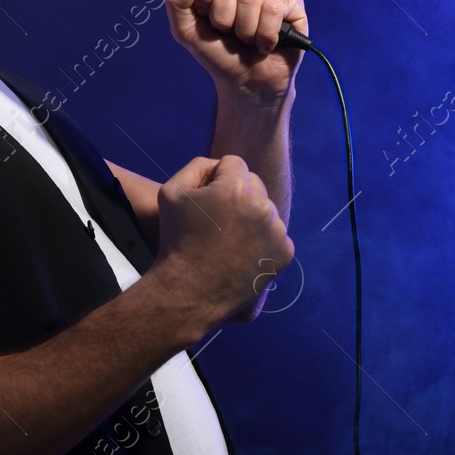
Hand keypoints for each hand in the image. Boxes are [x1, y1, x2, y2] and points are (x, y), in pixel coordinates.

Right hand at [150, 155, 294, 334]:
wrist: (189, 291)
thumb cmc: (176, 239)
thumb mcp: (171, 191)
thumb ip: (197, 167)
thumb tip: (219, 166)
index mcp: (236, 187)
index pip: (233, 163)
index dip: (216, 178)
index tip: (205, 200)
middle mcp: (263, 206)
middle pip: (253, 183)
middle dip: (237, 194)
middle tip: (217, 220)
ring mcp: (277, 231)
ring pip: (265, 209)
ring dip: (250, 216)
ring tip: (228, 238)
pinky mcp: (284, 253)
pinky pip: (275, 234)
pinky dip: (262, 239)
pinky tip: (241, 252)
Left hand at [164, 0, 307, 107]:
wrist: (246, 82)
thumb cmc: (219, 54)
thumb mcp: (186, 31)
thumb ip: (176, 1)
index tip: (206, 18)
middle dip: (223, 19)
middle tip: (230, 33)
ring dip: (246, 30)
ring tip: (249, 39)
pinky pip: (274, 7)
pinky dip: (266, 34)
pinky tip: (267, 43)